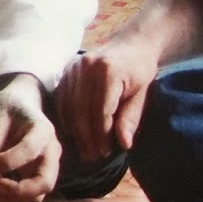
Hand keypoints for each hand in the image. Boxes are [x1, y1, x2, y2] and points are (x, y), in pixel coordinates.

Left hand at [0, 75, 60, 201]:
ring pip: (37, 196)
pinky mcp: (36, 176)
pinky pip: (28, 197)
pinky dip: (10, 199)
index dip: (7, 162)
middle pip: (45, 183)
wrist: (22, 104)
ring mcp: (46, 167)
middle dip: (17, 192)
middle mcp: (51, 152)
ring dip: (11, 200)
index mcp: (42, 130)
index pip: (29, 150)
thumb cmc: (9, 106)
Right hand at [54, 43, 158, 164]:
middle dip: (87, 138)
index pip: (101, 111)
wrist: (132, 44)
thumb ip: (130, 118)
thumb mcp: (141, 94)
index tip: (105, 152)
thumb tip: (123, 144)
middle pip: (82, 111)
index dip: (102, 135)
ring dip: (75, 132)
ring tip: (84, 150)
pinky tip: (73, 134)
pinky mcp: (66, 70)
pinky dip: (66, 119)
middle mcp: (87, 66)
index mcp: (108, 71)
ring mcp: (74, 67)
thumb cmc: (139, 70)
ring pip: (69, 107)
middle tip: (93, 157)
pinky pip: (61, 99)